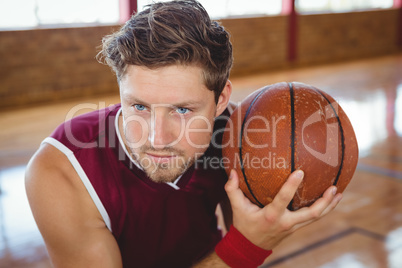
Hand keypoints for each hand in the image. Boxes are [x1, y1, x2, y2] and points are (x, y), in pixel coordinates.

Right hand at [225, 169, 342, 249]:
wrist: (249, 247)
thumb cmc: (244, 224)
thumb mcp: (237, 207)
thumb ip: (232, 189)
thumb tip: (232, 171)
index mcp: (271, 216)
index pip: (283, 199)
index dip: (292, 186)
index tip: (300, 172)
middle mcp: (286, 222)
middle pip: (311, 214)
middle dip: (324, 202)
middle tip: (333, 187)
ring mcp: (293, 226)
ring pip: (316, 217)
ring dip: (329, 206)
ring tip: (338, 192)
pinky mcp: (296, 227)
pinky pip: (312, 218)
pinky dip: (324, 209)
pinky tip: (331, 199)